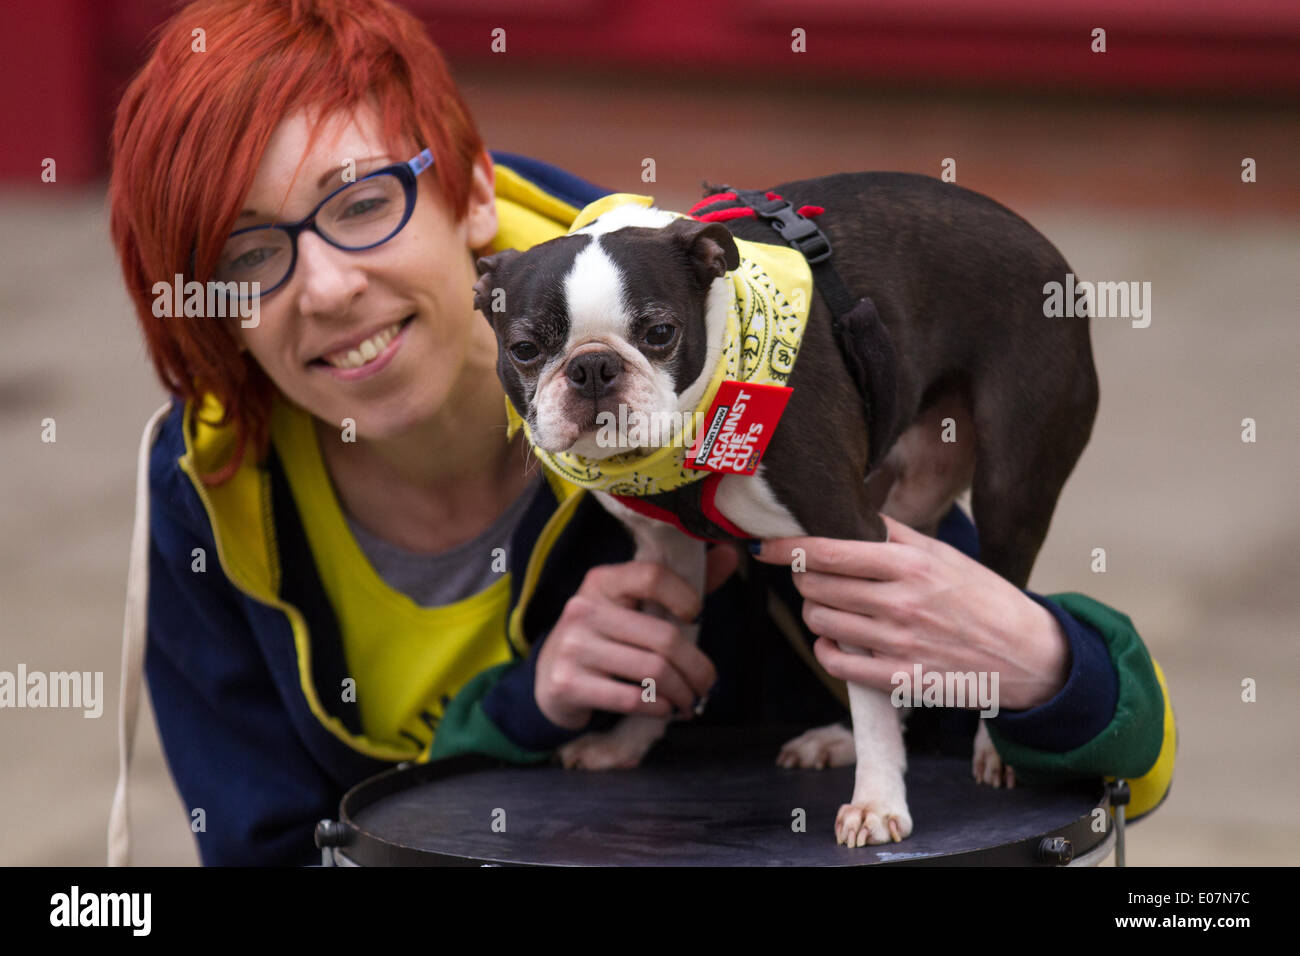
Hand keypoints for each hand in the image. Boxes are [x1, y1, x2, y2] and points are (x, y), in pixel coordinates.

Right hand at [534, 544, 737, 729]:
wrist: (549, 678)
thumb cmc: (606, 637)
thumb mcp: (635, 606)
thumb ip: (681, 583)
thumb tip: (731, 553)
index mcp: (602, 581)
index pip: (652, 575)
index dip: (685, 596)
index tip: (695, 616)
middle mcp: (582, 608)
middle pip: (663, 637)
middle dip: (697, 667)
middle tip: (707, 683)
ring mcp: (572, 647)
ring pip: (653, 672)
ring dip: (682, 693)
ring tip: (689, 700)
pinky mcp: (566, 683)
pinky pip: (631, 699)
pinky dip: (659, 708)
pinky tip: (664, 708)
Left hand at [750, 515, 1069, 711]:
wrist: (1026, 653)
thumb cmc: (982, 598)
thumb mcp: (944, 553)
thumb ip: (894, 533)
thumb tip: (848, 512)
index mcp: (910, 564)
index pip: (828, 551)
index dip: (787, 547)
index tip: (765, 545)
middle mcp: (900, 602)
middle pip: (815, 585)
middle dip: (803, 577)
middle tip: (811, 574)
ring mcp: (898, 644)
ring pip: (820, 621)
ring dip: (815, 610)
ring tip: (830, 604)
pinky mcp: (899, 679)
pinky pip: (835, 663)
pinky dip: (825, 648)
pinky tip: (836, 639)